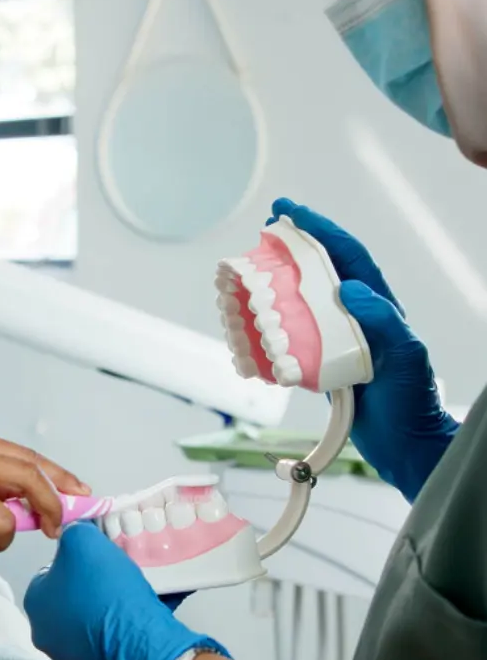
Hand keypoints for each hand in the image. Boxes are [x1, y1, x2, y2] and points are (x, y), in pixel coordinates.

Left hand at [23, 522, 227, 659]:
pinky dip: (125, 622)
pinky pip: (112, 636)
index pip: (51, 571)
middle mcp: (46, 634)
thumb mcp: (84, 540)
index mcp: (35, 603)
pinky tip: (143, 608)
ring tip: (133, 588)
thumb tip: (75, 534)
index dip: (76, 558)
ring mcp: (73, 657)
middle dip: (93, 581)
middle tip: (116, 570)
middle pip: (72, 595)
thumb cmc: (105, 589)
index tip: (97, 555)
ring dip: (110, 602)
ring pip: (92, 617)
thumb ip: (73, 532)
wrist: (141, 642)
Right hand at [271, 199, 459, 501]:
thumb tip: (348, 288)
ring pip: (300, 301)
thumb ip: (382, 321)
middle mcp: (354, 317)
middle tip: (263, 232)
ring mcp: (337, 339)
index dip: (318, 229)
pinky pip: (291, 337)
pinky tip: (251, 327)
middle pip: (318, 271)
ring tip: (248, 275)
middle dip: (292, 247)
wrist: (405, 447)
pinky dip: (269, 329)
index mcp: (377, 307)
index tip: (287, 212)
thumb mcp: (405, 357)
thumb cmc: (412, 403)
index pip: (345, 256)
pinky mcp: (322, 364)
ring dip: (274, 284)